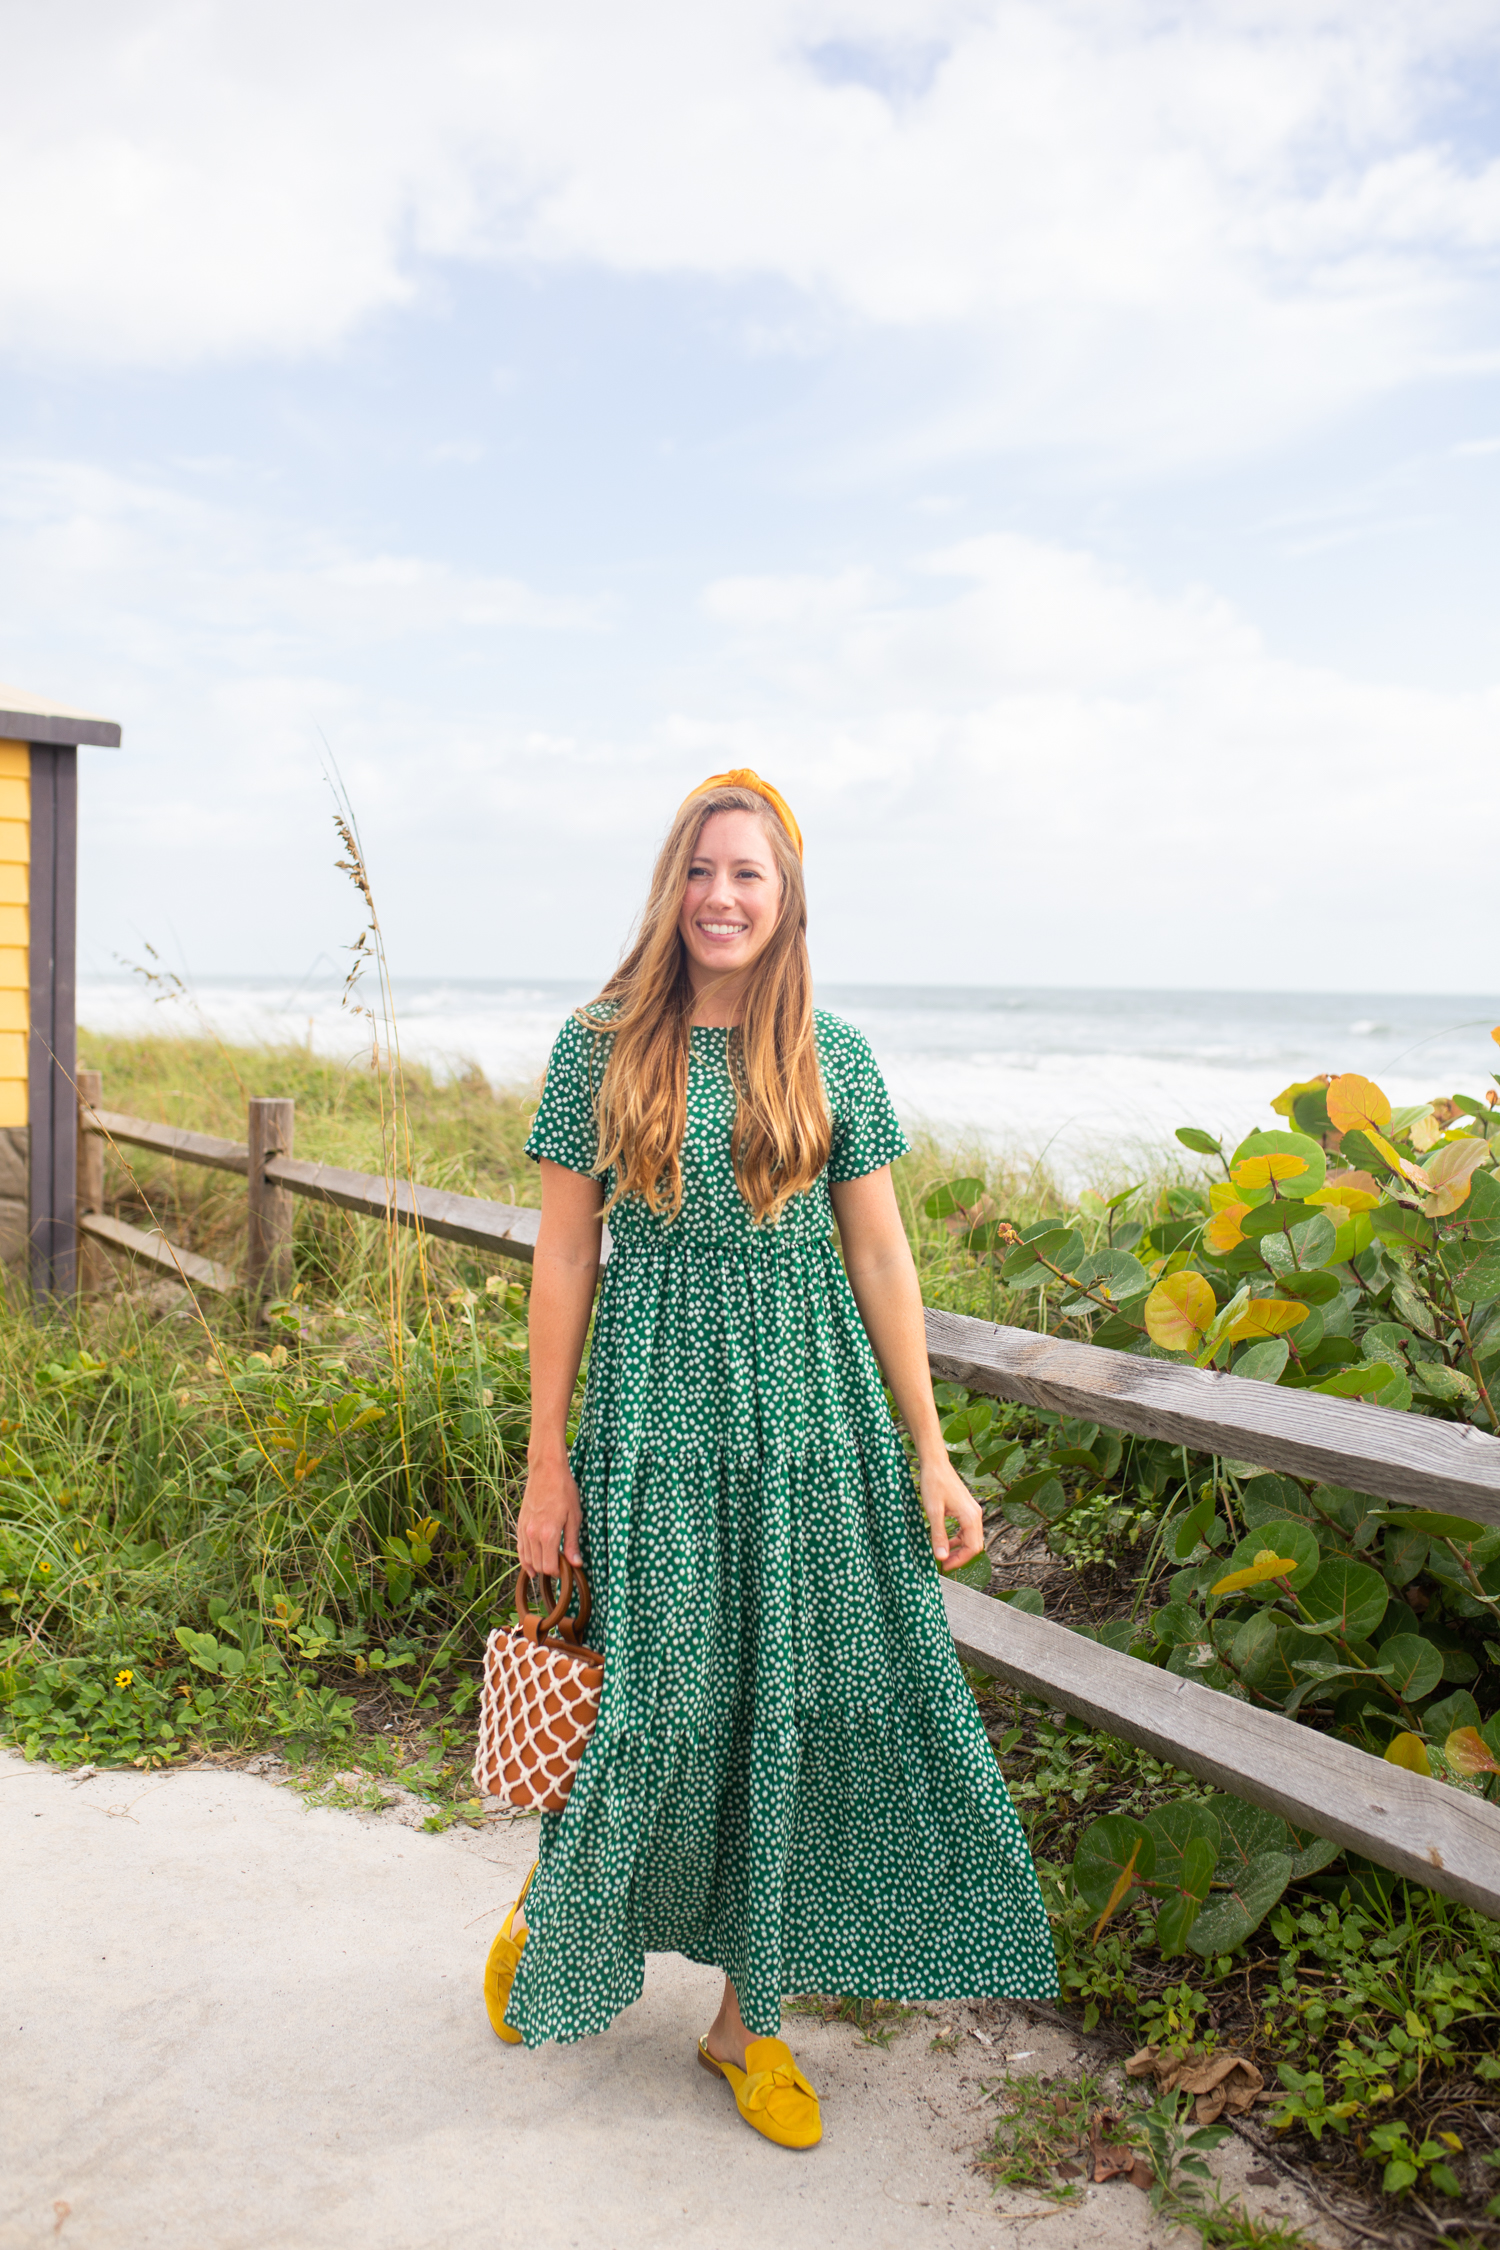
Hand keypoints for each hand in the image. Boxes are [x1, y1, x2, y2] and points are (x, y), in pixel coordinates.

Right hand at [516, 1456, 583, 1579]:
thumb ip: (572, 1542)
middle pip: (538, 1566)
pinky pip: (520, 1548)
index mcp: (548, 1534)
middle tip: (561, 1566)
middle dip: (549, 1570)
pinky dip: (526, 1558)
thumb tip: (576, 1564)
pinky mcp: (520, 1524)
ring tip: (550, 1564)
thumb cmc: (564, 1490)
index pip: (549, 1567)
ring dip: (538, 1566)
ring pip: (527, 1559)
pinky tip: (531, 1565)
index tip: (567, 1568)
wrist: (546, 1470)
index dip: (559, 1572)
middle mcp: (532, 1534)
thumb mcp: (574, 1517)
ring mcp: (524, 1529)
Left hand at [918, 1455, 985, 1571]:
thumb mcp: (933, 1512)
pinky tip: (947, 1541)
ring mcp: (973, 1511)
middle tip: (944, 1563)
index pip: (973, 1548)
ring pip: (972, 1538)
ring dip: (960, 1549)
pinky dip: (960, 1539)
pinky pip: (968, 1530)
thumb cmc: (934, 1484)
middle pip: (976, 1545)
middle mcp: (976, 1514)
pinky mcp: (968, 1509)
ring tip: (944, 1555)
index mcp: (970, 1517)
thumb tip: (941, 1557)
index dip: (959, 1560)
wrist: (936, 1464)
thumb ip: (939, 1535)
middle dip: (961, 1557)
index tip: (944, 1566)